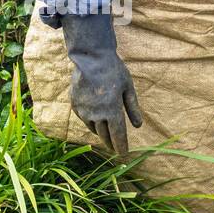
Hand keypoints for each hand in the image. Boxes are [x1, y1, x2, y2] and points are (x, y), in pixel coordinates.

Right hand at [61, 12, 141, 154]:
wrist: (90, 58)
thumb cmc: (113, 71)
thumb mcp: (128, 88)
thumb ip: (132, 108)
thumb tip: (138, 126)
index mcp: (112, 111)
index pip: (118, 135)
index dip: (121, 146)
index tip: (123, 155)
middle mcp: (97, 114)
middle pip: (105, 135)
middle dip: (110, 143)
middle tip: (114, 148)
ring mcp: (84, 110)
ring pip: (93, 128)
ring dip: (101, 132)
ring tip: (105, 133)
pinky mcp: (75, 105)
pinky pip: (84, 118)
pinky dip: (91, 120)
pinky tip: (95, 118)